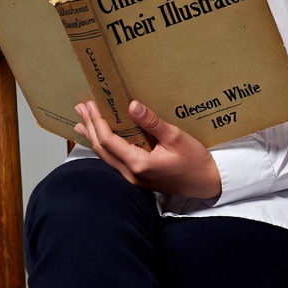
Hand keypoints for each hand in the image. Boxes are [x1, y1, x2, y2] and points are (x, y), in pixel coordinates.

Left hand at [75, 99, 221, 199]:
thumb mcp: (175, 137)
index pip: (108, 141)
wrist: (206, 183)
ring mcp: (133, 178)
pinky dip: (104, 146)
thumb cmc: (194, 161)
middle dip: (89, 127)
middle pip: (102, 149)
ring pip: (106, 156)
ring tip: (81, 122)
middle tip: (80, 107)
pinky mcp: (137, 178)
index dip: (97, 121)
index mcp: (139, 163)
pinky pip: (114, 160)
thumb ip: (152, 122)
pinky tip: (100, 139)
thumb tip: (132, 105)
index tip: (90, 104)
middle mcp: (131, 174)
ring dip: (94, 137)